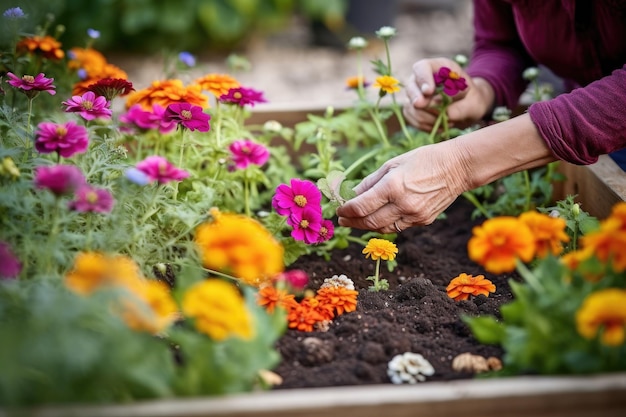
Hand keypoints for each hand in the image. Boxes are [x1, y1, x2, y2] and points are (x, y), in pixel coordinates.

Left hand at [336, 113, 555, 233]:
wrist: (456, 167)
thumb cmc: (422, 159)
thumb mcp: (392, 164)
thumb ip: (370, 182)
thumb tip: (351, 195)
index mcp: (392, 186)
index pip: (361, 207)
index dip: (346, 210)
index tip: (339, 209)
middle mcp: (403, 204)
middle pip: (369, 222)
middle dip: (352, 222)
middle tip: (343, 219)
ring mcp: (414, 215)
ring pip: (382, 228)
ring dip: (366, 226)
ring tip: (357, 220)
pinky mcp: (422, 221)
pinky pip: (397, 227)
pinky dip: (384, 224)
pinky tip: (377, 218)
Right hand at [403, 57, 494, 130]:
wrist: (467, 108)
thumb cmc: (471, 99)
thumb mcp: (475, 102)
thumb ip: (463, 107)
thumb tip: (447, 114)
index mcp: (439, 68)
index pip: (422, 67)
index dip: (423, 79)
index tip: (428, 92)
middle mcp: (422, 79)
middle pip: (411, 87)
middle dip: (419, 101)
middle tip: (428, 110)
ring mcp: (415, 93)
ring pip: (410, 106)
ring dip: (427, 118)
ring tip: (448, 121)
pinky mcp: (411, 108)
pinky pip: (412, 118)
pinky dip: (425, 125)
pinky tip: (439, 125)